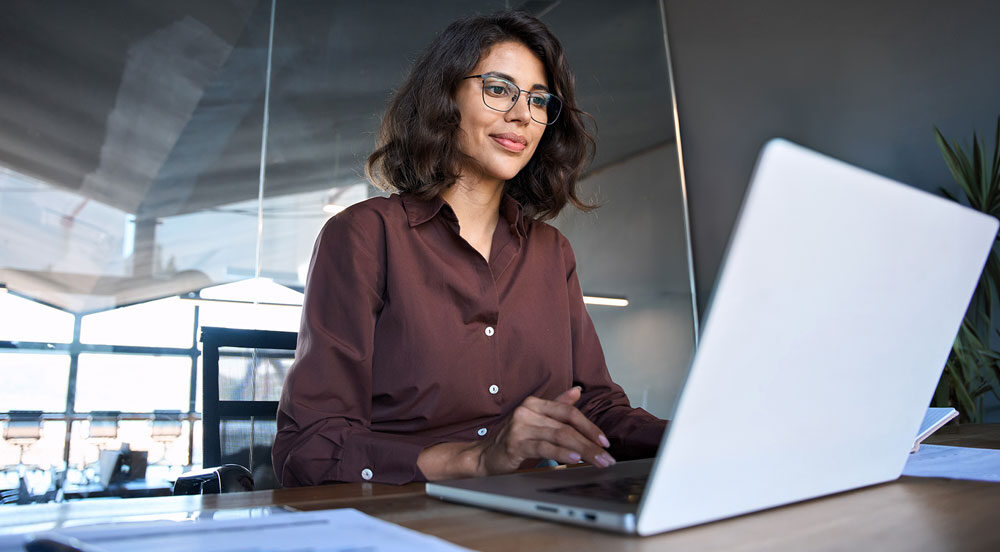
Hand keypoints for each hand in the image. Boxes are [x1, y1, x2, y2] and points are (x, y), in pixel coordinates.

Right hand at [474, 386, 615, 474]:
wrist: (485, 456)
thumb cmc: (514, 440)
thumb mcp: (537, 421)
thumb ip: (557, 406)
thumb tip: (578, 390)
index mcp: (534, 403)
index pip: (568, 412)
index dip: (589, 426)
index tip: (604, 441)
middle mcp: (527, 411)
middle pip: (567, 426)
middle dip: (590, 443)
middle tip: (607, 457)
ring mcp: (520, 427)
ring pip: (559, 436)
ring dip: (583, 450)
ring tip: (597, 461)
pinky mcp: (515, 444)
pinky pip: (544, 447)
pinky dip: (562, 454)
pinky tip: (574, 459)